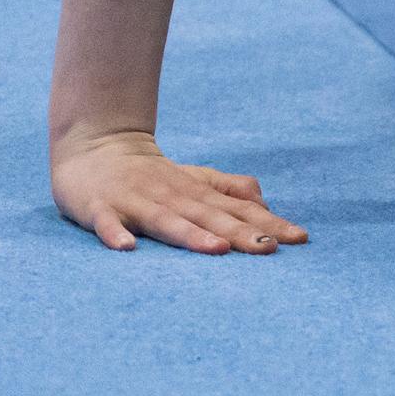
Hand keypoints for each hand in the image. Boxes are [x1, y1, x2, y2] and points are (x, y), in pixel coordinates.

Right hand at [52, 130, 308, 254]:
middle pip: (211, 217)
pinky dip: (116, 234)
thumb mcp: (195, 179)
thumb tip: (266, 204)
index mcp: (196, 192)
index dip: (269, 223)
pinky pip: (107, 223)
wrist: (95, 145)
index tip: (299, 239)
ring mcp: (136, 201)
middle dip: (240, 234)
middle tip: (269, 250)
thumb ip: (229, 190)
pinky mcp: (99, 207)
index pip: (239, 210)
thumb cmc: (152, 172)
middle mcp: (172, 196)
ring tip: (217, 250)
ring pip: (167, 220)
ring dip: (191, 236)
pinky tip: (127, 248)